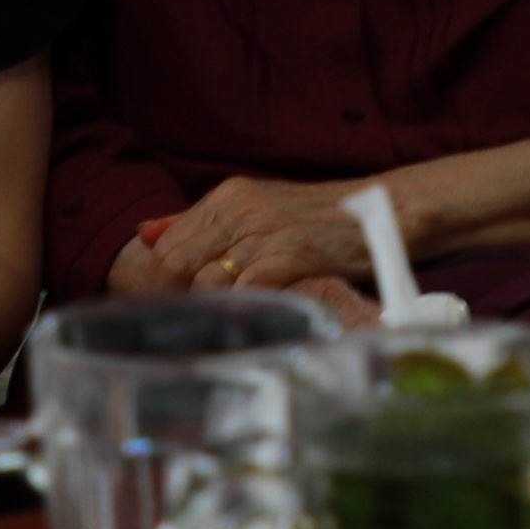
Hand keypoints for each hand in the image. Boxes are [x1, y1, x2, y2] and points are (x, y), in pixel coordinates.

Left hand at [126, 173, 397, 301]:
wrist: (385, 208)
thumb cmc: (318, 219)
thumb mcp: (255, 210)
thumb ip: (198, 222)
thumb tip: (144, 234)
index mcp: (226, 197)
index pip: (165, 245)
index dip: (162, 283)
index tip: (171, 309)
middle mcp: (238, 209)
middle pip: (175, 263)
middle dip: (175, 300)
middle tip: (187, 328)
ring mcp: (263, 231)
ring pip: (206, 280)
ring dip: (208, 310)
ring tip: (219, 331)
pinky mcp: (290, 254)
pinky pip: (245, 290)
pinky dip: (241, 309)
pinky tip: (249, 322)